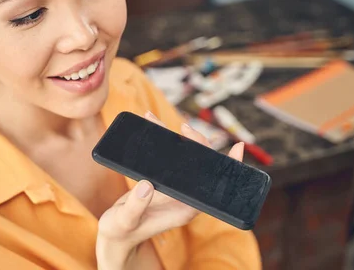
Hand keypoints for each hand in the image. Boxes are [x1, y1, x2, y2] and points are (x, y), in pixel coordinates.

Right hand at [96, 111, 244, 269]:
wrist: (116, 235)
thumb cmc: (120, 232)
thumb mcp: (124, 222)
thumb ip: (135, 208)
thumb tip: (146, 185)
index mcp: (185, 208)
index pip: (214, 185)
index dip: (227, 167)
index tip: (237, 147)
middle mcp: (184, 196)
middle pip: (201, 165)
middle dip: (197, 142)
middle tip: (184, 128)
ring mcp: (174, 187)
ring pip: (184, 158)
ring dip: (176, 138)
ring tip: (155, 119)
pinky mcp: (162, 181)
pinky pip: (168, 158)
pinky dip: (162, 142)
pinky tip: (152, 126)